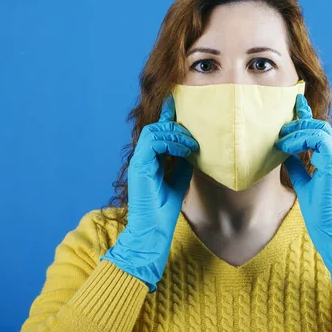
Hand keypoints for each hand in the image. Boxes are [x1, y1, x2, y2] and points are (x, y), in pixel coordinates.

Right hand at [99, 93, 198, 291]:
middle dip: (176, 125)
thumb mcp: (180, 179)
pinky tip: (183, 151)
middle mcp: (143, 158)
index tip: (176, 102)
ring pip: (154, 131)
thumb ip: (182, 162)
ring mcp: (139, 161)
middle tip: (192, 138)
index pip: (158, 132)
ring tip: (190, 145)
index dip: (167, 116)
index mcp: (150, 160)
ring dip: (175, 134)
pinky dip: (170, 142)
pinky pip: (153, 142)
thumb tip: (191, 148)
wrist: (154, 229)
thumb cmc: (165, 209)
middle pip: (156, 127)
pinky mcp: (139, 166)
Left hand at [274, 94, 331, 282]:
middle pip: (319, 125)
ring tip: (281, 140)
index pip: (318, 131)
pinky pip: (319, 140)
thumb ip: (296, 166)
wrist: (328, 227)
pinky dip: (301, 140)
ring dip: (298, 130)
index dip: (307, 115)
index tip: (296, 102)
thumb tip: (285, 154)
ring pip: (320, 129)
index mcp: (329, 158)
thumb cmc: (317, 210)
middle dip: (300, 120)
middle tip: (281, 126)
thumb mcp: (302, 182)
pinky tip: (287, 147)